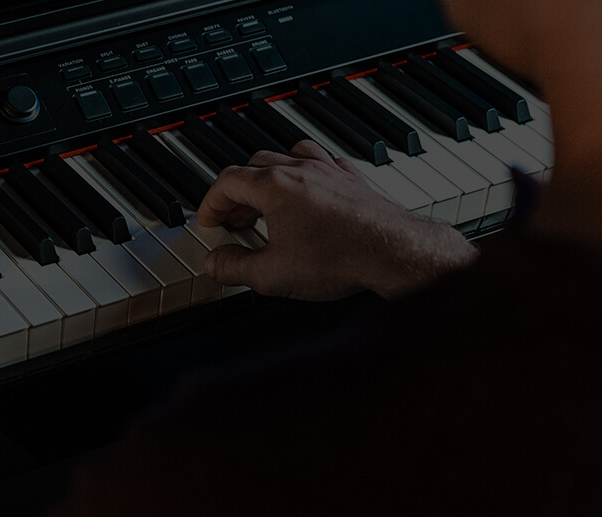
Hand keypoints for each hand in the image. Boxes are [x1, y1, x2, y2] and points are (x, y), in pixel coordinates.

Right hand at [198, 140, 476, 299]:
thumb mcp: (272, 275)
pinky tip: (312, 193)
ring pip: (290, 155)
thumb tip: (215, 262)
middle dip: (238, 193)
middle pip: (255, 165)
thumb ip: (235, 267)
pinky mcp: (353, 181)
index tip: (208, 222)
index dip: (210, 203)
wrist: (393, 252)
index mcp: (274, 187)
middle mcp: (300, 170)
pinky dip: (310, 175)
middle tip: (235, 221)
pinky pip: (325, 164)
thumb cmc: (339, 258)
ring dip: (272, 176)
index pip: (227, 181)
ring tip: (269, 202)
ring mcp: (329, 172)